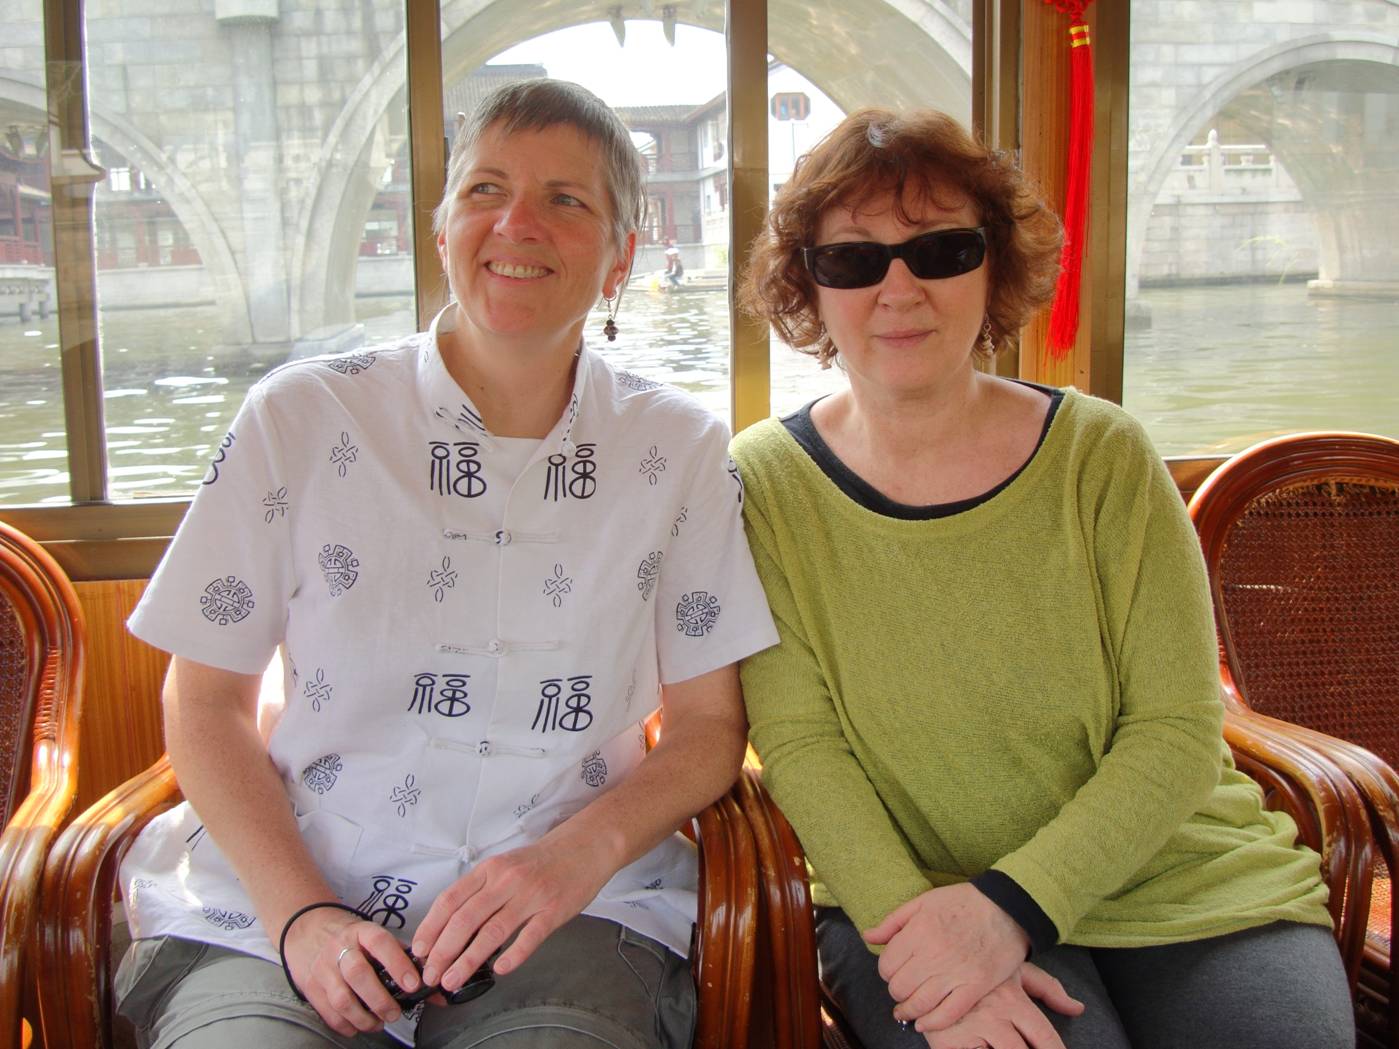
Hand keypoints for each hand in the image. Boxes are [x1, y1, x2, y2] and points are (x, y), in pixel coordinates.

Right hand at [283, 906, 420, 1035]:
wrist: (308, 931)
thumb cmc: (352, 939)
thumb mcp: (375, 939)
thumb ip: (404, 960)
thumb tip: (436, 992)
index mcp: (362, 932)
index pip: (381, 943)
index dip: (398, 964)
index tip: (413, 984)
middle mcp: (340, 948)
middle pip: (358, 974)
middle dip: (380, 999)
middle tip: (395, 1013)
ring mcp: (323, 968)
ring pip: (341, 998)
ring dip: (363, 1017)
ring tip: (379, 1023)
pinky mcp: (311, 987)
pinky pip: (329, 1013)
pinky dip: (346, 1025)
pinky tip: (359, 1025)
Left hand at [411, 832, 613, 994]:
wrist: (586, 846)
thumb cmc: (543, 860)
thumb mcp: (505, 865)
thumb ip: (482, 891)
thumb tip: (453, 926)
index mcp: (490, 869)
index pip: (451, 899)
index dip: (431, 927)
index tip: (420, 950)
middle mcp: (507, 881)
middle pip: (465, 919)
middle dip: (443, 951)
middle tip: (432, 974)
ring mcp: (532, 895)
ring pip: (492, 932)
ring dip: (468, 960)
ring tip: (453, 980)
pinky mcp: (554, 910)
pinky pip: (530, 937)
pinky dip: (512, 956)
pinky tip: (499, 970)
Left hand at [866, 883, 1029, 1030]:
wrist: (1007, 908)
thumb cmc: (963, 902)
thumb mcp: (923, 902)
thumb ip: (893, 922)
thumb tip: (868, 937)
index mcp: (918, 932)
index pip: (887, 965)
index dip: (887, 970)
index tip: (893, 970)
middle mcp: (934, 955)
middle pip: (900, 987)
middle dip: (896, 990)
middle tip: (902, 987)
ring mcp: (955, 973)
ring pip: (919, 1004)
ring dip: (908, 1010)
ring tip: (906, 1010)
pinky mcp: (976, 987)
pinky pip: (948, 1014)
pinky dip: (932, 1023)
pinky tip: (923, 1023)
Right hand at [921, 963, 1082, 1048]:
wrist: (930, 960)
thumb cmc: (977, 968)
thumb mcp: (1012, 972)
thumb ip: (1046, 989)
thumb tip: (1078, 1008)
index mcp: (1014, 1002)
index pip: (1045, 1037)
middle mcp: (996, 1017)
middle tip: (1023, 1047)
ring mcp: (972, 1030)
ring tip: (996, 1044)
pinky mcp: (948, 1042)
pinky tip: (979, 1046)